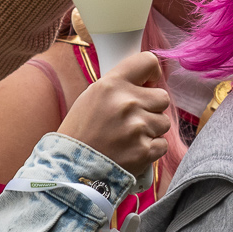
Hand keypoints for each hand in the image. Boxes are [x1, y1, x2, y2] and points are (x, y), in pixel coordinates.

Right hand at [58, 52, 173, 178]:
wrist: (69, 170)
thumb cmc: (80, 133)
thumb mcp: (92, 98)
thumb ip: (119, 87)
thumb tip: (148, 82)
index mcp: (111, 85)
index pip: (148, 61)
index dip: (152, 73)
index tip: (147, 83)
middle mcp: (127, 103)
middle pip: (162, 97)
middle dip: (151, 108)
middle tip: (131, 120)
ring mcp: (138, 127)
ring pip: (163, 122)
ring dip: (151, 130)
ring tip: (127, 138)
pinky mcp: (145, 150)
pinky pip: (162, 144)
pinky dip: (150, 149)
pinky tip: (131, 151)